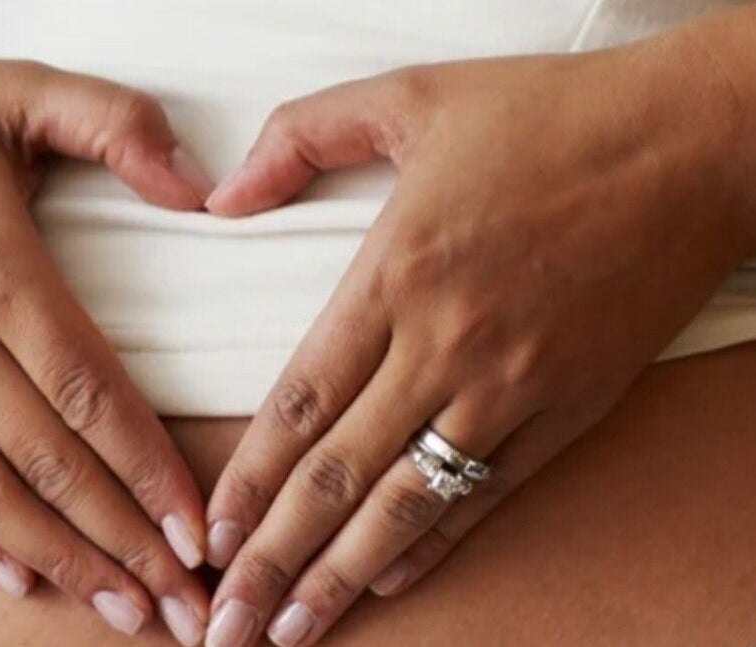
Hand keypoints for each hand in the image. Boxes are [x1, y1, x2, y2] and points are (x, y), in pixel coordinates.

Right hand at [0, 27, 214, 643]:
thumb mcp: (19, 89)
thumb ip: (118, 124)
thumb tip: (201, 187)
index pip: (88, 391)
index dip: (148, 470)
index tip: (199, 532)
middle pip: (46, 459)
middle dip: (122, 540)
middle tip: (181, 603)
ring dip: (56, 556)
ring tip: (118, 604)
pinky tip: (16, 573)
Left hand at [201, 34, 755, 646]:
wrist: (694, 143)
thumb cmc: (549, 117)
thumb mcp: (407, 95)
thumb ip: (299, 137)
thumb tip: (219, 200)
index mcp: (394, 275)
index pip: (299, 404)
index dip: (249, 481)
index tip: (211, 538)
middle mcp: (445, 346)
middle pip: (338, 476)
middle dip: (274, 560)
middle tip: (226, 625)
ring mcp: (512, 386)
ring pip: (408, 503)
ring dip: (342, 575)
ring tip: (292, 632)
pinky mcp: (569, 407)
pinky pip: (489, 493)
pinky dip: (435, 544)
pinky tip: (387, 582)